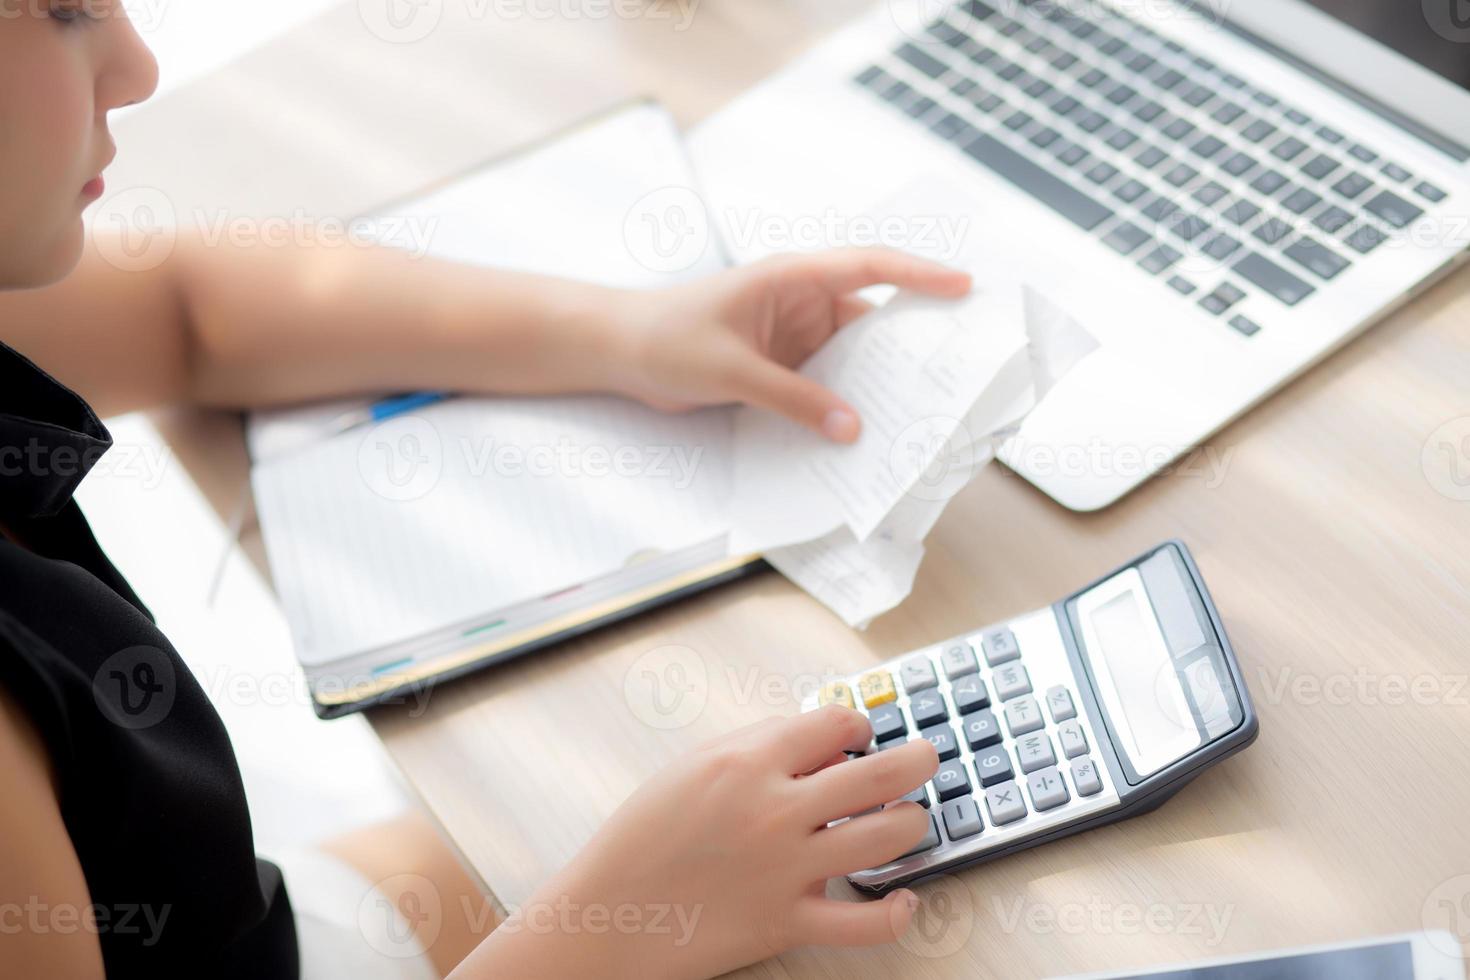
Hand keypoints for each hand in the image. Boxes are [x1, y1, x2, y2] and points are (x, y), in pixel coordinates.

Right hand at [461, 706, 940, 979]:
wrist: (607, 913)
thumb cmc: (642, 835)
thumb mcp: (693, 766)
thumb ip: (757, 746)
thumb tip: (820, 740)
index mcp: (749, 760)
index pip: (837, 724)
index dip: (859, 726)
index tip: (860, 736)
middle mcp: (776, 809)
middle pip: (880, 773)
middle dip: (919, 760)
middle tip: (929, 757)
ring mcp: (786, 868)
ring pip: (888, 836)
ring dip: (914, 824)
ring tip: (912, 821)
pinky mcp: (786, 921)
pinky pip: (865, 921)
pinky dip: (897, 911)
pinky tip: (905, 898)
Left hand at [614, 249, 970, 442]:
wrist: (619, 351)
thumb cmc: (666, 337)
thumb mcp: (732, 369)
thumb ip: (793, 398)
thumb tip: (851, 428)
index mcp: (792, 278)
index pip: (868, 268)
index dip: (919, 276)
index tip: (962, 288)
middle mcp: (800, 302)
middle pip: (870, 319)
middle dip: (909, 343)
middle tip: (956, 370)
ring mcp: (793, 336)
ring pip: (851, 357)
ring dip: (876, 382)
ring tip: (919, 411)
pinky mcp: (782, 366)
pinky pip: (826, 383)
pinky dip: (844, 403)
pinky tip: (864, 430)